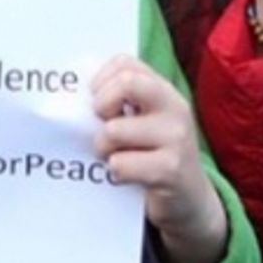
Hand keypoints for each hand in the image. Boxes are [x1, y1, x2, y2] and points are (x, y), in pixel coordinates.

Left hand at [92, 56, 226, 262]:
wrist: (189, 200)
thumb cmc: (154, 156)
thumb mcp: (145, 121)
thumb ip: (120, 103)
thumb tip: (73, 96)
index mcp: (164, 91)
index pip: (124, 63)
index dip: (101, 82)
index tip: (98, 104)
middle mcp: (174, 108)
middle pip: (126, 82)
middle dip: (101, 105)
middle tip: (102, 127)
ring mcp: (176, 138)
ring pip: (114, 130)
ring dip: (102, 148)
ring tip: (112, 157)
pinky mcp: (170, 170)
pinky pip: (121, 164)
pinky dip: (114, 172)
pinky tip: (126, 177)